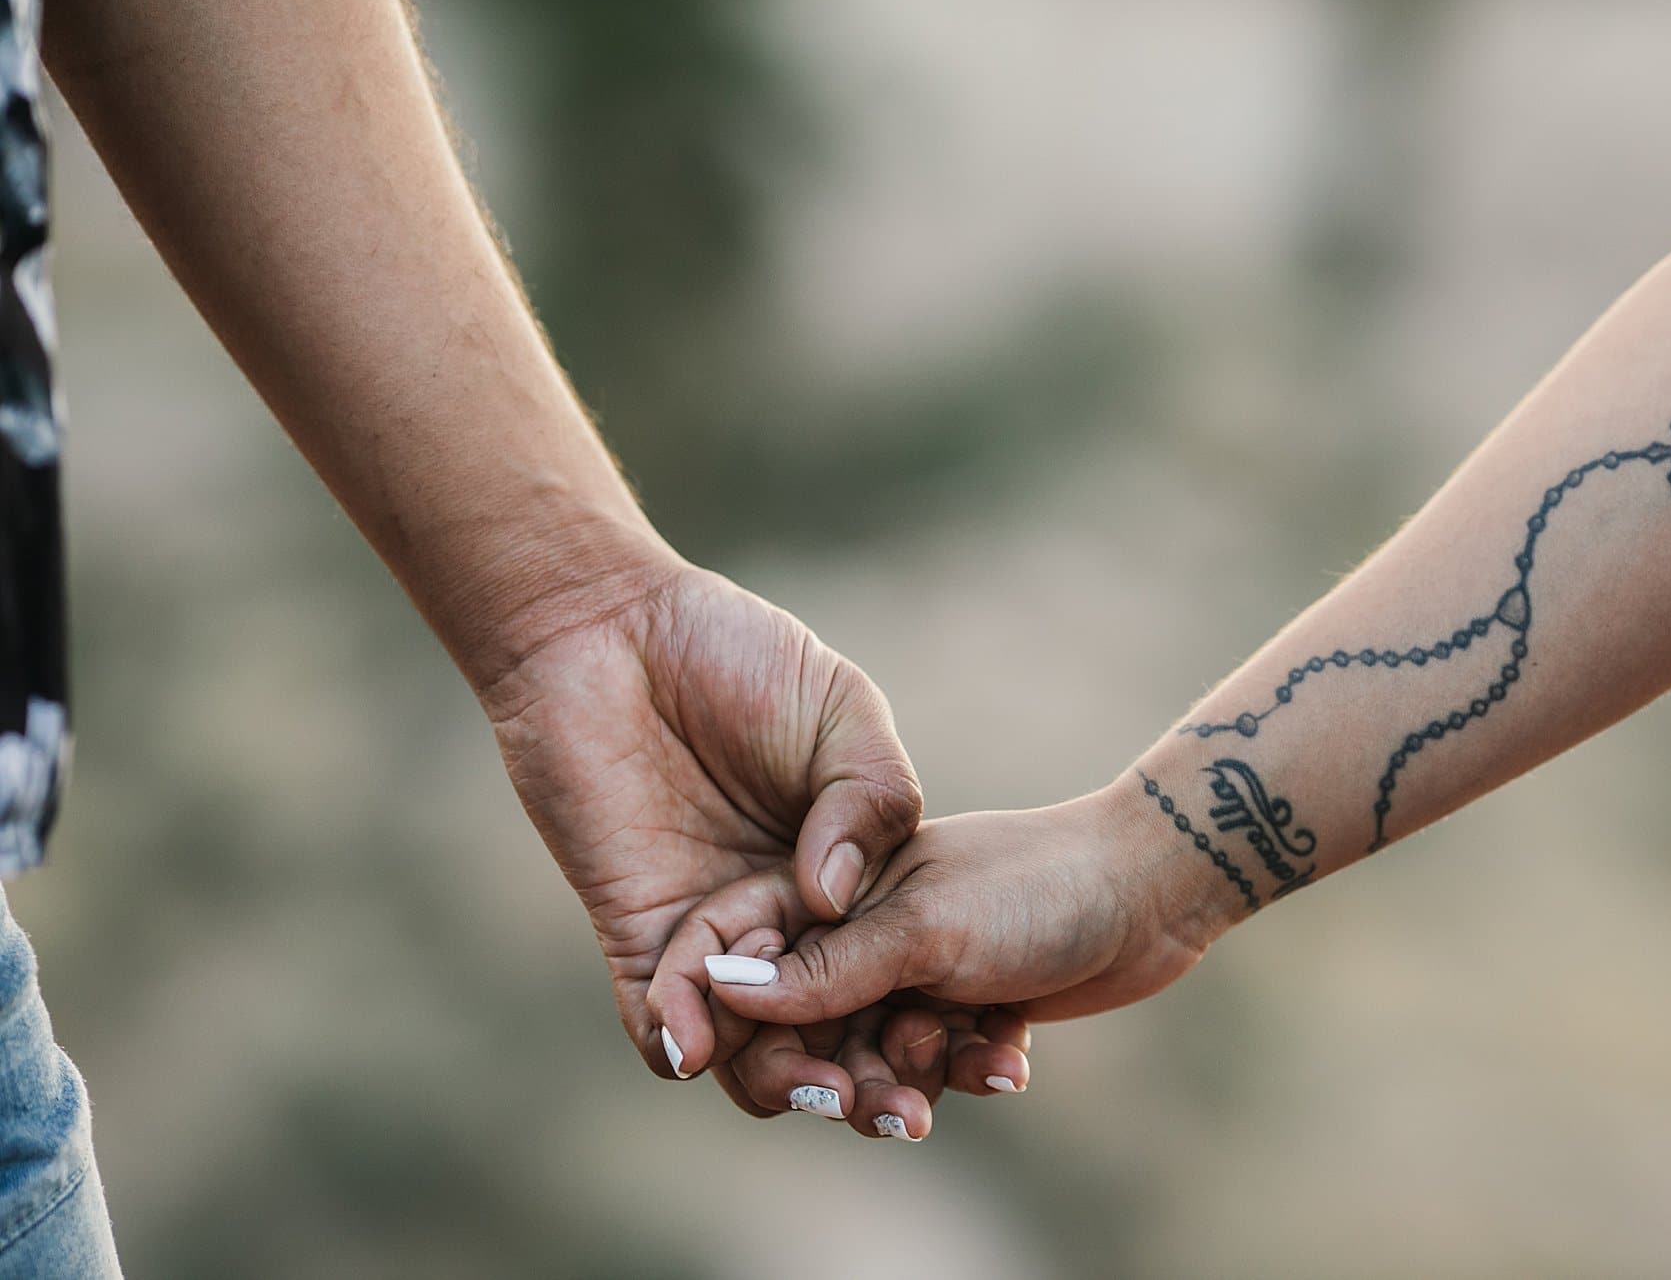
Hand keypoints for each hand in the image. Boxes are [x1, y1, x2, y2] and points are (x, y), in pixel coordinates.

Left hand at [473, 538, 924, 1076]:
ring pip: (750, 1047)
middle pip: (834, 1030)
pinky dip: (678, 1042)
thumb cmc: (738, 653)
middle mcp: (787, 917)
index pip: (902, 971)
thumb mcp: (844, 713)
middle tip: (900, 1114)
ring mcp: (713, 931)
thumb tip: (838, 898)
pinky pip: (655, 1018)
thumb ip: (872, 798)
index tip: (986, 1058)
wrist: (612, 627)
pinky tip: (700, 1044)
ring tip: (819, 1090)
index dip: (942, 1023)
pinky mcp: (637, 930)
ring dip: (783, 1080)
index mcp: (852, 874)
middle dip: (868, 1084)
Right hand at [652, 783, 1233, 1054]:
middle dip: (828, 1071)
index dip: (717, 1006)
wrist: (1148, 890)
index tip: (706, 1058)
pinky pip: (932, 1067)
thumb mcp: (926, 930)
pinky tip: (1008, 1062)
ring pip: (867, 1060)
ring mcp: (908, 971)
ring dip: (902, 1085)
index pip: (735, 950)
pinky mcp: (958, 1006)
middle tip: (869, 1103)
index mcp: (828, 888)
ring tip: (950, 1090)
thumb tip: (727, 993)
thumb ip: (831, 968)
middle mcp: (858, 931)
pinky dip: (964, 1069)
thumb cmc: (1033, 886)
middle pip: (796, 1027)